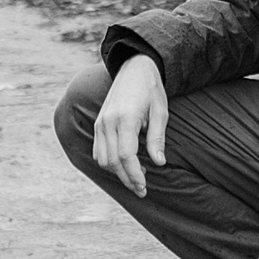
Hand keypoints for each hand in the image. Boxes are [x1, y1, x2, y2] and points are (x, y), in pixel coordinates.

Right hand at [91, 53, 167, 196]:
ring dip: (118, 173)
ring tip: (138, 177)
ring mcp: (100, 123)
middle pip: (113, 161)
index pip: (126, 155)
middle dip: (127, 179)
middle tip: (142, 190)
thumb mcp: (160, 112)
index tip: (144, 186)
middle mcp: (108, 122)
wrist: (134, 68)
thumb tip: (159, 163)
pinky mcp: (98, 124)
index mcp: (125, 118)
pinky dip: (110, 163)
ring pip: (103, 159)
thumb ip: (157, 138)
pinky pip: (98, 151)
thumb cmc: (151, 90)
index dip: (134, 175)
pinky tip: (126, 165)